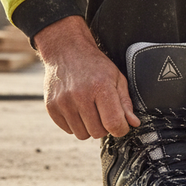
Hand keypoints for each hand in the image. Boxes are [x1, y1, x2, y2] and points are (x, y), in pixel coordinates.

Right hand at [35, 16, 139, 139]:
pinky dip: (74, 124)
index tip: (121, 124)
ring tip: (89, 109)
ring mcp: (63, 102)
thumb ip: (125, 102)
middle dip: (104, 126)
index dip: (121, 129)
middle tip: (103, 112)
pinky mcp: (51, 107)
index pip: (114, 124)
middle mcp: (80, 95)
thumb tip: (133, 123)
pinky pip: (68, 130)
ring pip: (82, 135)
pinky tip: (77, 108)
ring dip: (88, 127)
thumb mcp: (116, 78)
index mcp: (101, 87)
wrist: (66, 50)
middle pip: (97, 132)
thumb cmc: (95, 65)